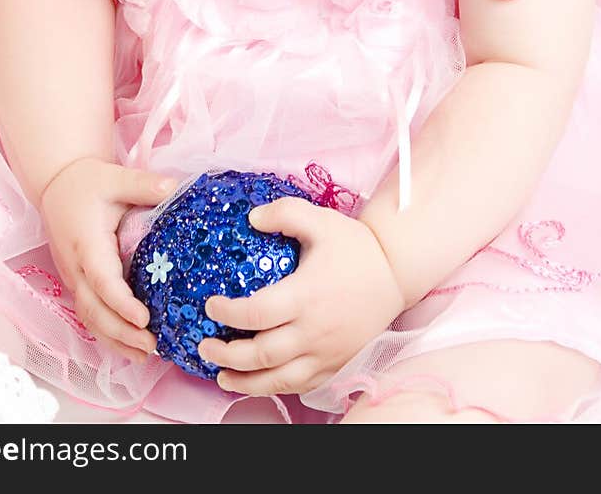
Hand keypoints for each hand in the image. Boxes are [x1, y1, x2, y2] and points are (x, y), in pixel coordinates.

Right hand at [39, 157, 178, 364]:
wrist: (57, 185)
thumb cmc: (87, 182)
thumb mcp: (115, 177)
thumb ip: (143, 184)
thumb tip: (174, 187)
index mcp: (87, 243)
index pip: (102, 280)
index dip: (121, 303)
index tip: (144, 319)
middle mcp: (76, 267)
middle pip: (94, 309)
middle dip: (121, 332)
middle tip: (151, 345)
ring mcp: (73, 278)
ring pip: (89, 318)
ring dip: (114, 340)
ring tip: (144, 355)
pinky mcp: (77, 282)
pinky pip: (89, 314)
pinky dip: (106, 334)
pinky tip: (128, 346)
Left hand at [196, 197, 404, 396]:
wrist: (395, 273)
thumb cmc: (355, 247)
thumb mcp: (320, 220)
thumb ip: (284, 213)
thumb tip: (251, 218)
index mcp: (305, 295)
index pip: (256, 312)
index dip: (227, 313)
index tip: (210, 306)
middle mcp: (313, 330)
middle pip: (261, 354)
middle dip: (226, 354)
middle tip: (205, 346)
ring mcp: (326, 352)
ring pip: (278, 379)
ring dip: (245, 381)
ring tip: (221, 375)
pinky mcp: (335, 364)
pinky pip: (300, 385)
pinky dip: (274, 387)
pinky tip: (258, 381)